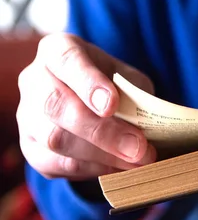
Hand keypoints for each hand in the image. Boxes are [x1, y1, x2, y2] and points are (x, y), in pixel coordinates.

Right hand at [17, 33, 155, 180]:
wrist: (92, 102)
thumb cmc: (113, 85)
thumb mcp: (128, 78)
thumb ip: (134, 94)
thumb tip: (146, 125)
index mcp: (58, 50)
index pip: (66, 60)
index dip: (88, 83)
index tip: (111, 105)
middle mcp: (35, 80)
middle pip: (56, 105)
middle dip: (101, 131)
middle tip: (138, 148)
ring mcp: (27, 116)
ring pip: (55, 139)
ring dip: (102, 155)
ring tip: (137, 161)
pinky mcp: (32, 148)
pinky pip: (58, 164)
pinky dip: (94, 168)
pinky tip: (120, 167)